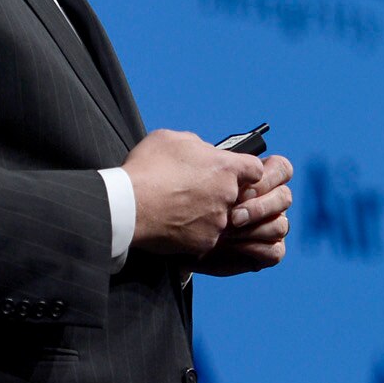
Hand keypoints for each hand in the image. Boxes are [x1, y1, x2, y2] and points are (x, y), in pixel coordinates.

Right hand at [124, 129, 266, 255]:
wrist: (128, 206)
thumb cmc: (147, 169)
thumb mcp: (173, 139)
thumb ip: (197, 146)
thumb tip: (203, 153)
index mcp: (225, 167)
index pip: (255, 169)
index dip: (244, 171)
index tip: (232, 173)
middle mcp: (228, 195)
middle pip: (236, 195)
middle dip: (219, 193)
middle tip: (194, 191)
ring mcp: (218, 221)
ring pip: (220, 216)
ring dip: (205, 213)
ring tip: (179, 207)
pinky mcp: (205, 242)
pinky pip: (205, 236)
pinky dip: (193, 232)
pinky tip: (174, 223)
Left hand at [192, 153, 292, 277]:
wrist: (181, 242)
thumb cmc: (191, 209)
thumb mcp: (202, 185)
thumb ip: (221, 173)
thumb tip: (232, 166)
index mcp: (259, 180)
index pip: (280, 169)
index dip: (266, 178)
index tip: (237, 187)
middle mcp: (269, 203)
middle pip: (285, 197)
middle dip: (259, 207)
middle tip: (233, 216)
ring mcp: (271, 227)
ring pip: (281, 225)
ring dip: (253, 229)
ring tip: (225, 233)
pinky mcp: (268, 252)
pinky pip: (276, 250)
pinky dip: (254, 248)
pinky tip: (232, 245)